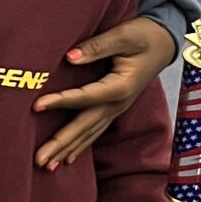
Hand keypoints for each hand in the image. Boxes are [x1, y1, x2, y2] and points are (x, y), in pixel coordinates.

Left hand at [31, 16, 176, 170]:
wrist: (164, 43)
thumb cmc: (144, 35)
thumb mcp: (124, 35)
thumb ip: (97, 46)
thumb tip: (70, 57)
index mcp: (120, 86)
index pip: (86, 97)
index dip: (61, 101)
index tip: (36, 106)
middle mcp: (118, 103)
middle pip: (85, 126)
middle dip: (61, 143)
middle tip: (40, 160)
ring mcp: (116, 109)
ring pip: (88, 134)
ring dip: (67, 150)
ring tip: (47, 166)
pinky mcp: (113, 109)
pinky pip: (94, 131)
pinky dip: (80, 146)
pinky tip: (67, 159)